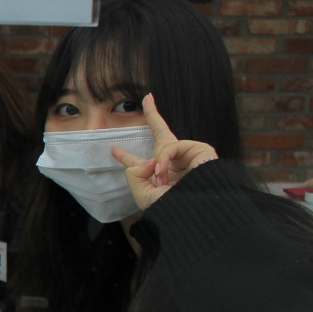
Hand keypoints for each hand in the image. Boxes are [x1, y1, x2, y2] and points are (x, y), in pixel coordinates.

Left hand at [111, 93, 218, 210]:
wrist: (194, 213)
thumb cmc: (170, 208)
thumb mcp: (144, 195)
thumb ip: (134, 174)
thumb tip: (147, 159)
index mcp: (157, 177)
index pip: (140, 164)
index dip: (125, 156)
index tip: (112, 149)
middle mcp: (173, 165)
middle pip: (162, 135)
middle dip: (153, 115)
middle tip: (148, 98)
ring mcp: (187, 156)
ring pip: (162, 147)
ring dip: (158, 165)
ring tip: (161, 181)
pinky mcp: (200, 150)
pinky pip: (172, 148)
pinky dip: (164, 160)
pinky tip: (165, 174)